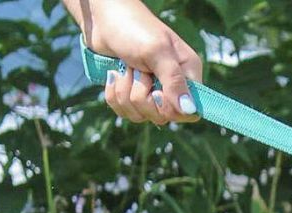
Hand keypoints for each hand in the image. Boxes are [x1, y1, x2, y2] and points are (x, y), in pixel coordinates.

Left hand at [63, 0, 202, 124]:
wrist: (101, 16)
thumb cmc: (133, 26)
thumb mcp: (157, 51)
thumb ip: (174, 81)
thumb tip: (190, 110)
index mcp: (188, 75)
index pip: (190, 113)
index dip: (170, 109)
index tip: (156, 92)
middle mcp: (172, 87)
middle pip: (162, 117)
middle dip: (141, 96)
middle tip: (137, 70)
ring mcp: (151, 92)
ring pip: (141, 116)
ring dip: (125, 92)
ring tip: (125, 68)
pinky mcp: (132, 94)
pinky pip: (124, 112)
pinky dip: (114, 94)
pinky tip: (115, 74)